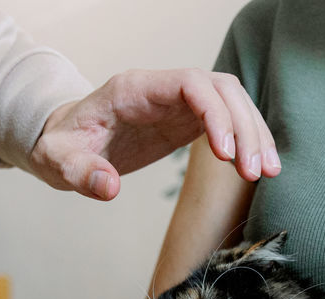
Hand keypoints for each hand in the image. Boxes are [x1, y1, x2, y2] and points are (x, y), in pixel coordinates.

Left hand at [29, 68, 280, 200]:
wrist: (64, 142)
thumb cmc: (60, 146)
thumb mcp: (58, 161)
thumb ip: (80, 172)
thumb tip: (109, 188)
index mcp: (134, 89)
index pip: (190, 84)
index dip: (215, 113)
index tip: (226, 154)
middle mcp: (162, 89)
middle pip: (221, 90)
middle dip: (244, 127)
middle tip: (254, 172)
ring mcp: (178, 102)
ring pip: (231, 102)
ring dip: (255, 133)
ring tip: (267, 172)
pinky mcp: (187, 120)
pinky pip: (229, 120)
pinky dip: (248, 141)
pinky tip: (261, 168)